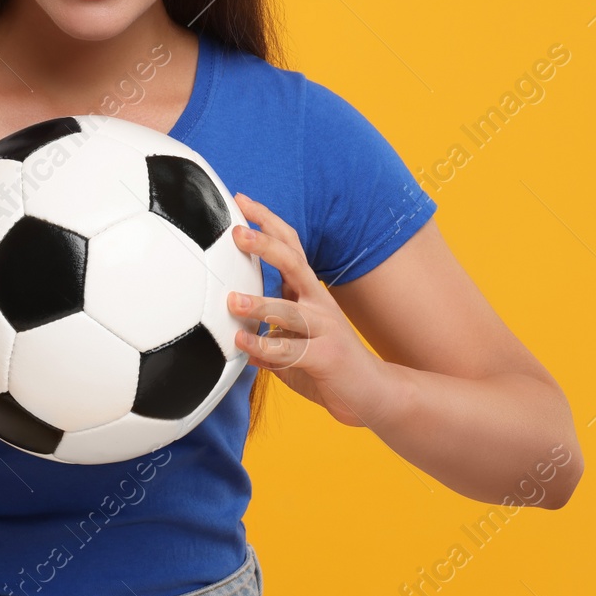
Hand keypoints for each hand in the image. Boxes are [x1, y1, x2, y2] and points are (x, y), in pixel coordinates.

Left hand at [225, 193, 393, 427]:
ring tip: (232, 301)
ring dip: (259, 304)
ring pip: (289, 309)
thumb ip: (264, 324)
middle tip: (237, 233)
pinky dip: (264, 347)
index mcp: (307, 290)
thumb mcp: (290, 335)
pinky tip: (243, 344)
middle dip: (265, 244)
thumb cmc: (323, 360)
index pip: (288, 245)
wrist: (370, 393)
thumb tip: (225, 320)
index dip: (266, 221)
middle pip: (293, 262)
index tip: (240, 201)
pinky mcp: (327, 356)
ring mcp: (325, 327)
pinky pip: (291, 350)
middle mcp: (317, 301)